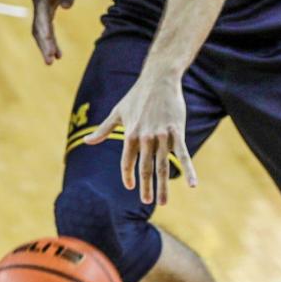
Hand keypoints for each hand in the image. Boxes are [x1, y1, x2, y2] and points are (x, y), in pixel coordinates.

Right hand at [31, 0, 79, 63]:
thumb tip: (67, 7)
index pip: (42, 18)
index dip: (45, 33)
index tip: (49, 47)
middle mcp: (39, 3)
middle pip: (38, 28)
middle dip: (43, 45)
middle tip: (49, 61)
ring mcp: (42, 7)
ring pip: (40, 30)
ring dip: (45, 45)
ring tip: (52, 61)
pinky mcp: (48, 8)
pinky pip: (47, 27)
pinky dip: (51, 40)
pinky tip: (58, 52)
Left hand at [85, 73, 196, 205]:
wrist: (158, 79)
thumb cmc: (136, 95)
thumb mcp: (117, 112)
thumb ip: (103, 130)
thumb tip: (87, 142)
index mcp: (130, 134)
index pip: (127, 162)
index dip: (128, 176)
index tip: (131, 186)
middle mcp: (145, 137)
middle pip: (145, 168)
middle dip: (146, 187)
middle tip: (147, 202)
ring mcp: (162, 135)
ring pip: (162, 166)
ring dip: (163, 186)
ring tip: (163, 202)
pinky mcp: (176, 131)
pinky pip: (183, 154)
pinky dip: (189, 170)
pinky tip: (193, 184)